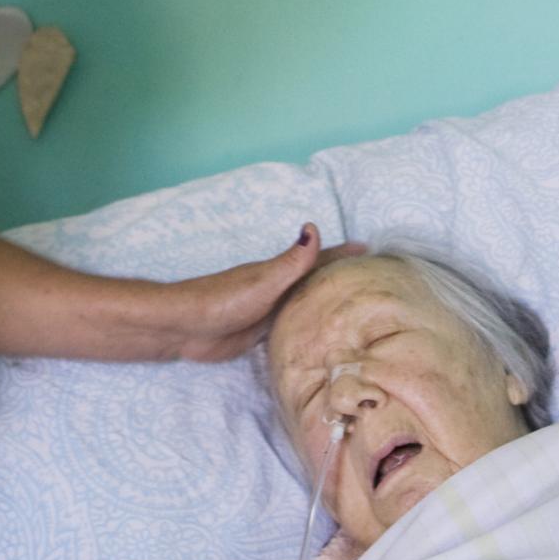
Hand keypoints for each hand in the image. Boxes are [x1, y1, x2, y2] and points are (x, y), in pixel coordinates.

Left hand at [160, 224, 363, 362]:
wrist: (186, 327)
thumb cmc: (223, 300)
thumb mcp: (264, 280)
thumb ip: (291, 261)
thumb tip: (314, 227)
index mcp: (281, 272)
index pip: (319, 259)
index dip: (343, 254)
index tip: (371, 249)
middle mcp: (279, 288)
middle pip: (316, 280)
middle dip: (341, 277)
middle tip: (372, 279)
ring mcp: (270, 309)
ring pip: (306, 302)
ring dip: (327, 300)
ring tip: (354, 305)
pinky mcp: (261, 331)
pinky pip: (294, 324)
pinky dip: (310, 323)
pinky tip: (319, 332)